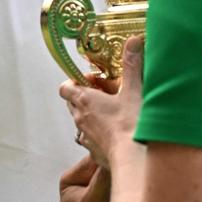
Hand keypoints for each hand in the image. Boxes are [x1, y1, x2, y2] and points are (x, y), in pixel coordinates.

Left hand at [60, 36, 143, 167]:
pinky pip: (92, 140)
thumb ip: (132, 64)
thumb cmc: (131, 125)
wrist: (135, 160)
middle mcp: (80, 119)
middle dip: (86, 96)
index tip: (90, 78)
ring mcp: (87, 138)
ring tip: (114, 111)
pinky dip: (101, 133)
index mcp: (85, 101)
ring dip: (93, 116)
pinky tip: (119, 132)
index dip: (74, 81)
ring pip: (82, 122)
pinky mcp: (95, 153)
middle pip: (73, 104)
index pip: (66, 88)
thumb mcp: (134, 89)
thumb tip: (133, 41)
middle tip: (106, 91)